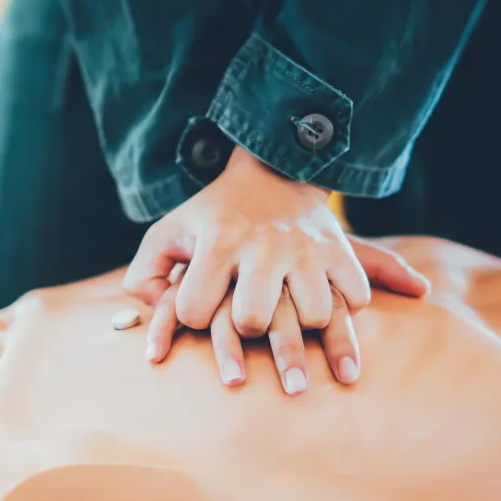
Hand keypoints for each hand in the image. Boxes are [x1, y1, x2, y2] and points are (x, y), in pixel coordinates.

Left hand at [126, 148, 429, 391]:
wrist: (272, 170)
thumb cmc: (213, 214)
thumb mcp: (168, 234)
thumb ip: (145, 276)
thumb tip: (151, 317)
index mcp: (217, 243)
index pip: (194, 310)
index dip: (191, 318)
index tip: (198, 309)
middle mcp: (264, 247)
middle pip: (255, 321)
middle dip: (249, 330)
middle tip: (250, 320)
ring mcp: (306, 249)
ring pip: (314, 316)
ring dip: (305, 327)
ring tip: (294, 317)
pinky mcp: (340, 249)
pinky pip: (355, 298)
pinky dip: (347, 308)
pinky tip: (330, 304)